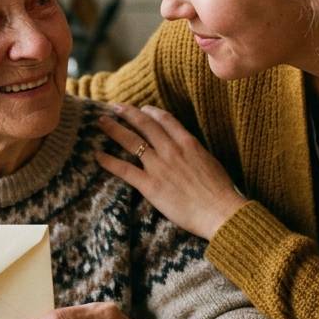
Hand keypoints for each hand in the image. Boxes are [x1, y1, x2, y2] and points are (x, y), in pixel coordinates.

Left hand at [95, 104, 247, 239]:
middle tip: (114, 107)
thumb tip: (189, 151)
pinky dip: (109, 161)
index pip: (165, 120)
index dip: (150, 112)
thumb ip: (195, 153)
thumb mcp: (210, 162)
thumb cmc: (221, 192)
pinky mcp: (150, 185)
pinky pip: (125, 169)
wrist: (220, 211)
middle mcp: (171, 150)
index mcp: (189, 143)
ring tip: (101, 122)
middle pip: (144, 125)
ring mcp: (160, 166)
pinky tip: (98, 155)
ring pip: (131, 141)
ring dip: (114, 129)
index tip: (141, 108)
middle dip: (127, 113)